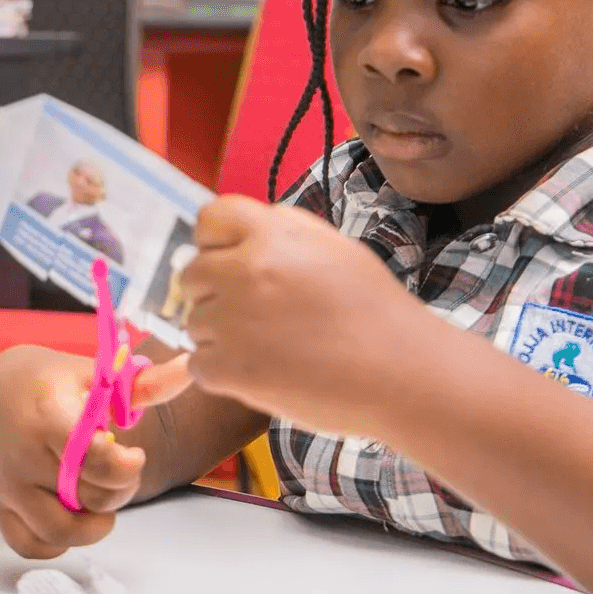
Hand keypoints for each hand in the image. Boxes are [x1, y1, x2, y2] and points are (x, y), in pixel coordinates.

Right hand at [0, 345, 189, 559]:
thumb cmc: (48, 380)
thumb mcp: (93, 374)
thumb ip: (142, 384)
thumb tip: (189, 370)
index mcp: (49, 418)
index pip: (98, 463)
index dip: (128, 467)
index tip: (132, 455)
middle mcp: (24, 456)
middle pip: (89, 499)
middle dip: (118, 491)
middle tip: (118, 474)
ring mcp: (7, 486)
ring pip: (60, 532)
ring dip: (91, 525)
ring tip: (96, 499)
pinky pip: (30, 545)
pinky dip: (55, 543)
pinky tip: (69, 516)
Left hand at [178, 195, 424, 438]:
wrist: (401, 373)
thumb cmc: (373, 312)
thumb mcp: (333, 247)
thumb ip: (282, 230)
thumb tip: (239, 231)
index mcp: (271, 235)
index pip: (208, 219)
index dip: (214, 242)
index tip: (227, 261)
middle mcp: (244, 271)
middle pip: (191, 275)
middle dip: (214, 293)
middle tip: (255, 314)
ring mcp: (232, 321)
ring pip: (194, 323)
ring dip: (220, 336)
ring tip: (271, 347)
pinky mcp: (228, 369)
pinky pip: (199, 364)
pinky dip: (223, 374)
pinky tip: (265, 372)